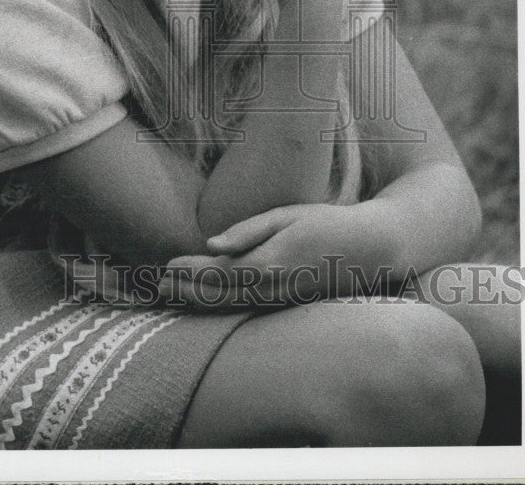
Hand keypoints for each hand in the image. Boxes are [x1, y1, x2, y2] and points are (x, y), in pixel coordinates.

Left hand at [157, 202, 395, 308]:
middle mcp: (272, 289)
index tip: (166, 266)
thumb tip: (211, 243)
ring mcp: (279, 301)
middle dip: (185, 291)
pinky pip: (244, 309)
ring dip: (197, 302)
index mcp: (271, 264)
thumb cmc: (325, 224)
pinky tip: (201, 301)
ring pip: (229, 307)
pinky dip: (218, 307)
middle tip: (156, 284)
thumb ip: (248, 231)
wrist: (368, 249)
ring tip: (169, 294)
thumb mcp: (287, 216)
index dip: (190, 273)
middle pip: (218, 296)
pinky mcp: (284, 304)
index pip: (219, 274)